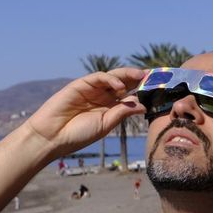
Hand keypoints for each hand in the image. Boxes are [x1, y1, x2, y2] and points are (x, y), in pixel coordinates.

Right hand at [23, 68, 147, 157]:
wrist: (52, 137)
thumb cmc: (78, 135)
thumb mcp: (105, 125)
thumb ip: (122, 113)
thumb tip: (143, 105)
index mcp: (110, 107)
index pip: (130, 94)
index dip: (143, 90)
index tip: (160, 87)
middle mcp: (102, 96)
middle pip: (124, 82)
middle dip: (139, 78)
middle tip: (154, 75)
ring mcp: (91, 89)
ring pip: (113, 77)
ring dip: (128, 75)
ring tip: (140, 76)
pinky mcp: (80, 84)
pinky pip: (98, 77)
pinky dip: (110, 79)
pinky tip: (120, 87)